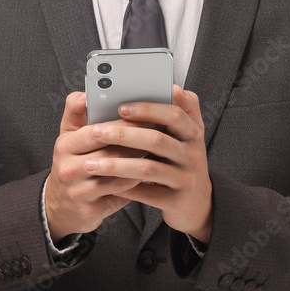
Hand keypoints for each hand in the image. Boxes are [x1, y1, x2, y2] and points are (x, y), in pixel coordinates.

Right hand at [45, 91, 157, 241]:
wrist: (60, 206)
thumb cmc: (72, 164)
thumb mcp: (67, 137)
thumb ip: (75, 112)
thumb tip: (85, 93)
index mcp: (65, 145)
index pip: (98, 130)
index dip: (124, 123)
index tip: (146, 115)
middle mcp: (69, 169)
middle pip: (111, 152)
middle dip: (139, 141)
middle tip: (162, 131)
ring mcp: (79, 191)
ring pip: (119, 174)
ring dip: (142, 162)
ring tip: (161, 151)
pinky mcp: (92, 210)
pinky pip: (121, 194)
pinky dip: (137, 182)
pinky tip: (151, 173)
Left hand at [84, 85, 212, 244]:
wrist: (198, 202)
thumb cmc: (182, 161)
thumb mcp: (185, 135)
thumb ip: (177, 112)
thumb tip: (170, 87)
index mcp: (193, 132)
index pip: (175, 114)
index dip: (148, 109)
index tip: (121, 106)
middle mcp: (194, 153)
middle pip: (158, 140)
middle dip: (123, 135)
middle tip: (95, 131)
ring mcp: (187, 178)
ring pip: (149, 168)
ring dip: (117, 164)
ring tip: (91, 163)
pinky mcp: (178, 200)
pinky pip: (148, 193)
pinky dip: (126, 187)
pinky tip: (106, 183)